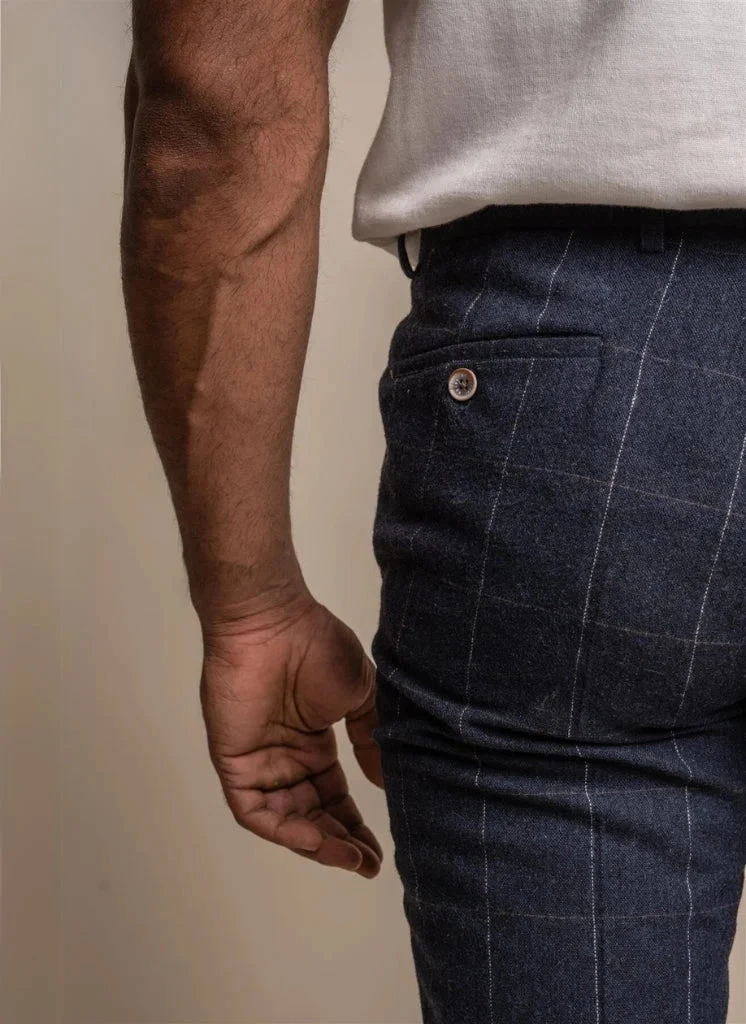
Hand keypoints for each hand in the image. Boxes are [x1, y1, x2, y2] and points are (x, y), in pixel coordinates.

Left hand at [200, 594, 383, 876]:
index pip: (333, 797)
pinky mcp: (234, 763)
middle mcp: (285, 759)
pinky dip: (284, 830)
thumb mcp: (360, 695)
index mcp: (311, 744)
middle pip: (311, 816)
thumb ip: (372, 739)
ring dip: (316, 844)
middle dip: (339, 843)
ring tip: (350, 857)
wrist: (274, 622)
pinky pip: (255, 811)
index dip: (354, 825)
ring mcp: (258, 763)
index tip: (378, 852)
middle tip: (367, 863)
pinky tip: (315, 838)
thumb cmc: (316, 645)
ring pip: (285, 821)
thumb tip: (386, 783)